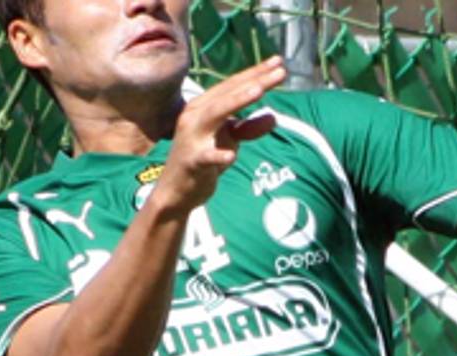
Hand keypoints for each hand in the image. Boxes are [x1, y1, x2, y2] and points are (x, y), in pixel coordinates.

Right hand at [150, 56, 285, 214]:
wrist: (175, 192)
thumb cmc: (202, 162)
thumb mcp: (228, 141)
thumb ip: (247, 128)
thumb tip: (273, 117)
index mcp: (203, 107)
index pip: (232, 86)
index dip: (255, 73)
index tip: (279, 62)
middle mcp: (194, 116)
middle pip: (227, 94)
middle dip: (254, 80)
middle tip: (281, 70)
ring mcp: (191, 138)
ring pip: (214, 114)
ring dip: (236, 101)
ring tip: (259, 90)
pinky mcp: (191, 162)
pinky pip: (206, 157)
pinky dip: (218, 156)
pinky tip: (231, 155)